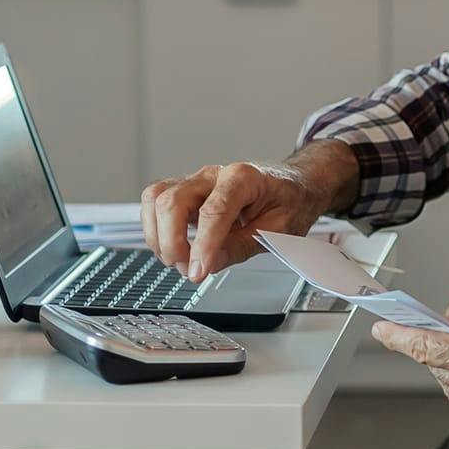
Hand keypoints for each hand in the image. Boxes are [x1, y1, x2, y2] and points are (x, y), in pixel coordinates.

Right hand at [141, 140, 357, 279]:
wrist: (294, 183)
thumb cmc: (290, 201)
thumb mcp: (280, 229)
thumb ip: (242, 246)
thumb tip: (210, 264)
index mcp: (243, 178)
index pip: (213, 211)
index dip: (202, 245)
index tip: (198, 273)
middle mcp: (213, 175)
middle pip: (172, 201)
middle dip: (172, 242)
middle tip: (190, 270)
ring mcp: (196, 182)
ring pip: (155, 198)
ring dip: (158, 236)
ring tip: (180, 261)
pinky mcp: (186, 193)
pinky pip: (155, 204)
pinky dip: (155, 229)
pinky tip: (174, 248)